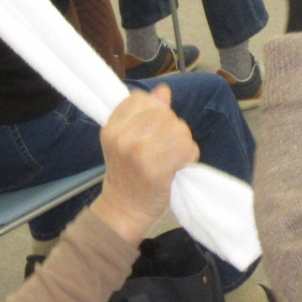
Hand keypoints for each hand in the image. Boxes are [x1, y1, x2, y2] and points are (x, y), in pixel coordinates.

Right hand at [92, 85, 198, 244]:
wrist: (124, 210)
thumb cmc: (128, 175)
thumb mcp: (125, 140)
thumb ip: (143, 114)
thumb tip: (163, 91)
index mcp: (112, 127)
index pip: (142, 99)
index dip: (155, 111)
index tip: (153, 130)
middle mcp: (123, 137)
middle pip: (164, 113)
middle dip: (172, 128)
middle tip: (166, 148)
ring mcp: (139, 152)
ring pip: (178, 129)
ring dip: (183, 143)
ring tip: (173, 157)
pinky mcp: (156, 169)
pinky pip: (186, 147)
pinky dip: (189, 156)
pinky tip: (180, 166)